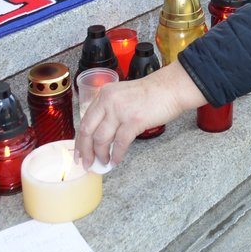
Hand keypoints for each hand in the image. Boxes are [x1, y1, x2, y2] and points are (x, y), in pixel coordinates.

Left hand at [75, 61, 207, 168]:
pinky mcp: (134, 120)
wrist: (171, 88)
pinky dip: (117, 155)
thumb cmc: (152, 93)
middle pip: (87, 130)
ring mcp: (120, 110)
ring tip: (103, 163)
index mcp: (104, 95)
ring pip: (101, 139)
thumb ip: (110, 110)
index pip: (85, 120)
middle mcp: (108, 101)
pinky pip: (120, 143)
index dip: (80, 139)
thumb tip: (101, 135)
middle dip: (85, 151)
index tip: (79, 152)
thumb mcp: (122, 96)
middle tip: (86, 163)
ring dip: (101, 155)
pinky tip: (116, 160)